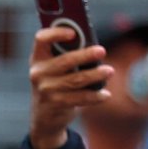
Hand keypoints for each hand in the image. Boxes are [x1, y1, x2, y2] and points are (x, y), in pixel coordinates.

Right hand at [27, 26, 112, 148]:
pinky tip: (105, 95)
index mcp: (38, 58)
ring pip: (75, 80)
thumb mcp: (55, 68)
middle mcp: (38, 73)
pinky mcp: (54, 105)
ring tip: (109, 71)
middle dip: (84, 55)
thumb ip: (68, 54)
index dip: (55, 33)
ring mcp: (45, 90)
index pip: (41, 39)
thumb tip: (95, 48)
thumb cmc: (56, 83)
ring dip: (95, 75)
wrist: (44, 115)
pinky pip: (79, 98)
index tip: (73, 33)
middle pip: (64, 61)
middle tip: (102, 51)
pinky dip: (94, 96)